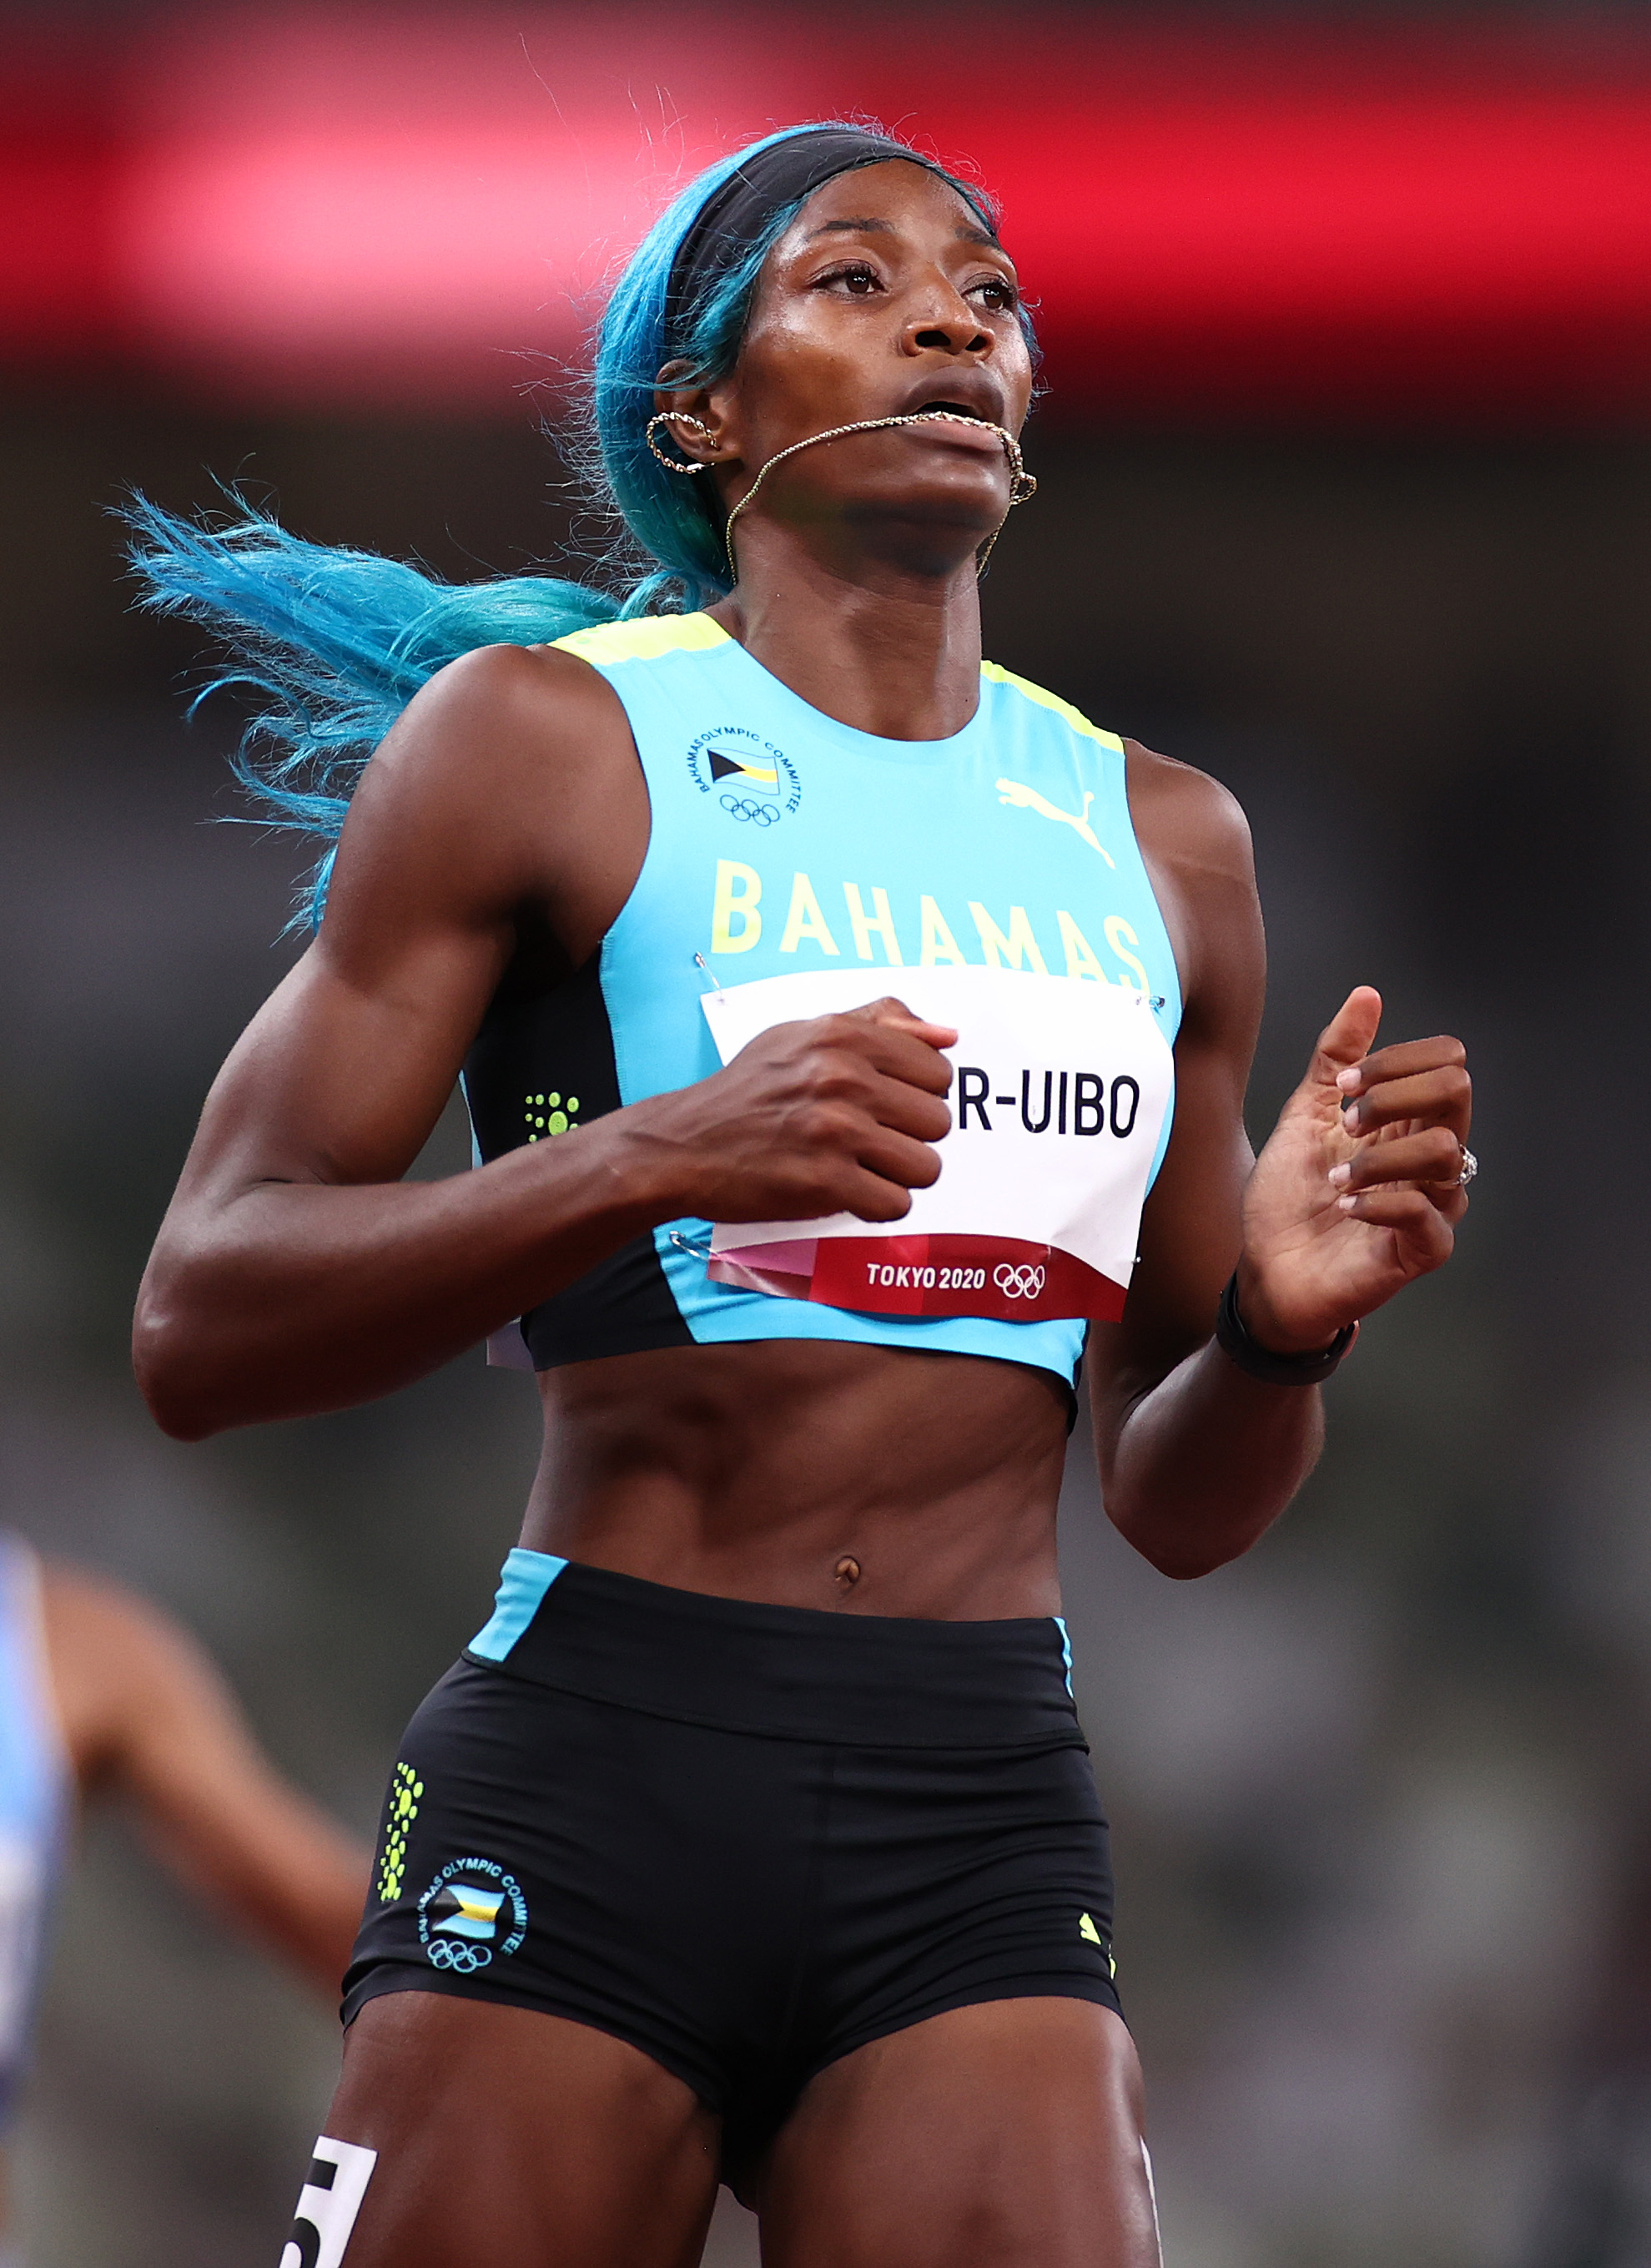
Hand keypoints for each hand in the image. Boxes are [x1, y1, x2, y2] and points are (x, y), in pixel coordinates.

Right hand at [624, 998, 956, 1225]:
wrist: (682, 1146)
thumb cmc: (747, 1092)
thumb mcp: (802, 1035)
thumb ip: (877, 1024)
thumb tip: (948, 1035)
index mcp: (842, 1036)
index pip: (937, 1069)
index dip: (917, 1094)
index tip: (886, 1106)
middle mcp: (843, 1078)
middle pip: (938, 1121)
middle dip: (909, 1138)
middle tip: (868, 1141)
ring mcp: (835, 1131)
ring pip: (925, 1166)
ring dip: (897, 1176)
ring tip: (860, 1167)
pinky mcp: (825, 1181)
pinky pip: (895, 1203)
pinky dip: (876, 1206)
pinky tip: (846, 1191)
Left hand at [1237, 986, 1470, 1352]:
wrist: (1267, 1270)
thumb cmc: (1291, 1199)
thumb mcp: (1306, 1115)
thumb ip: (1337, 1058)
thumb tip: (1367, 996)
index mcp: (1408, 1122)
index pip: (1447, 1064)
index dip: (1399, 1061)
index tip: (1347, 1085)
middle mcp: (1429, 1159)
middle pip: (1458, 1092)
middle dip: (1394, 1094)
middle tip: (1346, 1123)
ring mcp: (1432, 1205)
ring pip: (1446, 1150)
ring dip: (1379, 1156)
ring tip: (1336, 1179)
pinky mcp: (1421, 1251)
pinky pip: (1427, 1214)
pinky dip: (1380, 1200)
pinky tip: (1344, 1205)